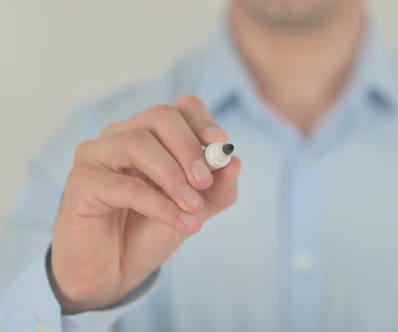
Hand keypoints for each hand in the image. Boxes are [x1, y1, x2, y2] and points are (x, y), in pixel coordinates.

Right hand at [49, 95, 240, 313]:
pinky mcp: (81, 183)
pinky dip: (160, 205)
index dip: (201, 121)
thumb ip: (219, 187)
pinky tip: (181, 223)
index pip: (179, 107)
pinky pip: (125, 186)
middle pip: (159, 116)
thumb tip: (235, 162)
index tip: (220, 143)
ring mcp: (96, 155)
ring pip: (137, 143)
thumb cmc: (152, 230)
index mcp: (151, 134)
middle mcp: (121, 135)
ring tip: (193, 207)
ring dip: (173, 176)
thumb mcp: (197, 208)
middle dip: (189, 148)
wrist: (116, 270)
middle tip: (204, 182)